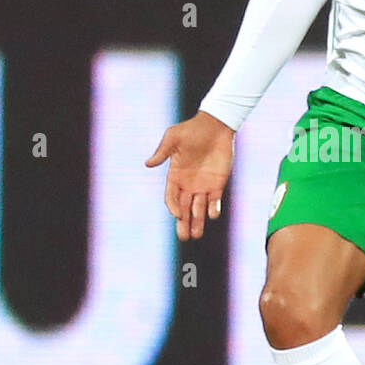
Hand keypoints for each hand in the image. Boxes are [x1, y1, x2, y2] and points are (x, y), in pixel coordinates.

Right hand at [146, 110, 233, 241]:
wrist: (215, 126)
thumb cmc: (191, 130)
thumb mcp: (173, 137)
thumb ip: (162, 152)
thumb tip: (148, 164)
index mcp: (175, 176)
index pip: (171, 196)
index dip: (173, 206)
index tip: (177, 214)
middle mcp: (187, 184)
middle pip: (184, 208)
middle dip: (184, 223)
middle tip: (184, 238)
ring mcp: (203, 186)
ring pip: (198, 209)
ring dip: (198, 222)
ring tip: (196, 235)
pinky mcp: (217, 184)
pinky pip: (214, 201)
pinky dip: (213, 209)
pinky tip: (212, 215)